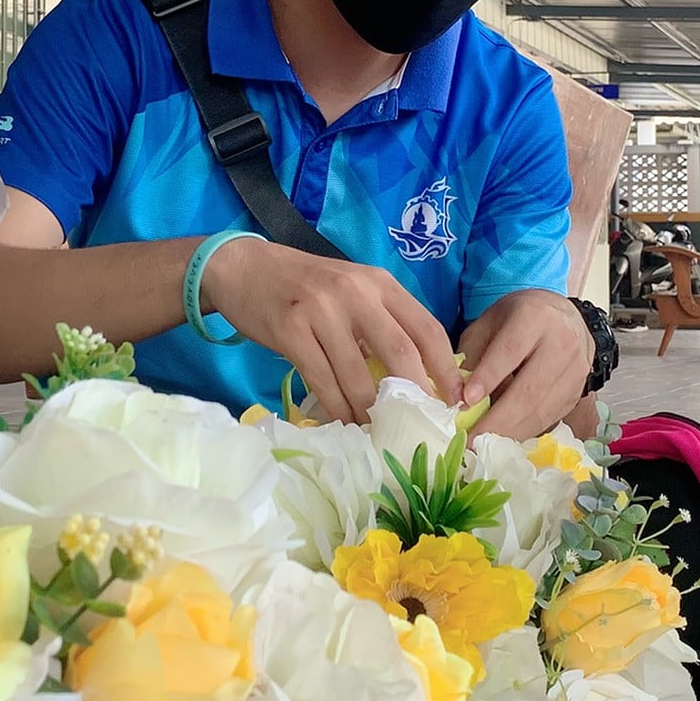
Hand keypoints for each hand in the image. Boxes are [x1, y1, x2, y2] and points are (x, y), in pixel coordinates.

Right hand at [201, 237, 462, 424]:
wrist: (243, 268)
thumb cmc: (305, 284)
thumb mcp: (352, 288)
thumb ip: (382, 319)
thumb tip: (419, 373)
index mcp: (378, 282)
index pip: (426, 326)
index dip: (445, 367)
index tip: (456, 400)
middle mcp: (355, 292)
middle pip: (400, 351)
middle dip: (415, 394)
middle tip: (420, 424)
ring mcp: (321, 311)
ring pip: (358, 375)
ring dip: (370, 411)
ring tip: (378, 432)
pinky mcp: (291, 330)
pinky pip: (322, 380)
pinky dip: (336, 407)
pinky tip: (344, 422)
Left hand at [457, 290, 593, 440]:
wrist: (564, 319)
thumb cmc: (518, 320)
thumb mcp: (490, 323)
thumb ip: (473, 354)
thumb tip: (457, 395)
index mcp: (535, 317)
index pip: (510, 351)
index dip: (487, 378)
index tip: (465, 402)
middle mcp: (561, 342)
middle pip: (528, 389)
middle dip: (497, 419)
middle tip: (471, 439)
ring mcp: (575, 369)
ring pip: (541, 408)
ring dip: (510, 431)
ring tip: (483, 445)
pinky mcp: (578, 391)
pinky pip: (549, 417)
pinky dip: (524, 431)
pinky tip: (504, 439)